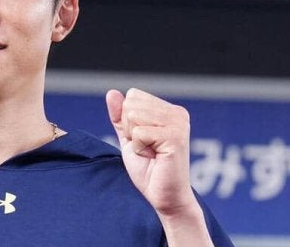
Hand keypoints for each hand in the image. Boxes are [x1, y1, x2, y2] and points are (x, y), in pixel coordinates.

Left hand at [106, 88, 197, 216]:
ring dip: (135, 140)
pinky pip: (139, 132)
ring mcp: (178, 123)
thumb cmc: (149, 170)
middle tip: (147, 149)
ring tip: (151, 153)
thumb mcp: (129, 139)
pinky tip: (154, 158)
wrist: (164, 196)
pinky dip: (139, 148)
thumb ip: (120, 116)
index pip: (133, 96)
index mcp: (169, 110)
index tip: (144, 141)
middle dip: (130, 130)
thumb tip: (112, 92)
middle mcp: (177, 113)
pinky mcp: (175, 137)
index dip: (128, 122)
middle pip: (131, 104)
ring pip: (134, 116)